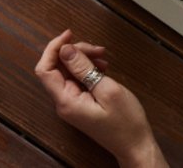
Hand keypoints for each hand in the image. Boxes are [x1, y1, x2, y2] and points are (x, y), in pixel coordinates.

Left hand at [34, 30, 164, 167]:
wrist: (137, 147)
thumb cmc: (127, 123)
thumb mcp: (108, 90)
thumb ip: (83, 69)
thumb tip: (65, 49)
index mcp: (65, 100)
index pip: (44, 69)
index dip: (53, 48)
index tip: (70, 35)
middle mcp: (64, 101)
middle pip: (57, 67)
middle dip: (75, 52)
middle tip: (98, 49)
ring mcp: (72, 102)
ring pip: (68, 71)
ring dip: (84, 60)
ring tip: (104, 58)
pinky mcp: (81, 102)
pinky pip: (78, 79)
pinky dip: (88, 70)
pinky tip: (103, 68)